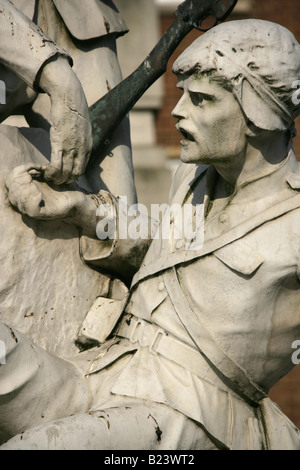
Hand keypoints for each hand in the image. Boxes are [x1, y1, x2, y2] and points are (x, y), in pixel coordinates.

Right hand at [5, 164, 83, 219]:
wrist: (78, 199)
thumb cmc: (64, 186)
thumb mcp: (50, 174)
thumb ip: (39, 169)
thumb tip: (31, 166)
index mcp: (27, 190)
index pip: (10, 181)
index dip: (17, 172)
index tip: (31, 167)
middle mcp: (27, 201)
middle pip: (12, 191)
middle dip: (19, 181)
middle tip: (32, 177)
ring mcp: (34, 209)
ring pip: (17, 201)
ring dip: (24, 190)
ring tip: (35, 186)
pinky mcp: (43, 215)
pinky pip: (30, 210)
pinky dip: (32, 200)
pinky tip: (39, 194)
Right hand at [38, 57, 92, 184]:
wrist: (68, 97)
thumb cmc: (74, 110)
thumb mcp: (86, 127)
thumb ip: (83, 140)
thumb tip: (80, 146)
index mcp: (89, 146)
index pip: (83, 168)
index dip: (74, 175)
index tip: (66, 176)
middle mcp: (81, 149)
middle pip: (75, 173)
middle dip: (66, 180)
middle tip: (57, 181)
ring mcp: (71, 146)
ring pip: (65, 172)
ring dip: (57, 179)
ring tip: (51, 178)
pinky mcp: (59, 142)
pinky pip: (56, 164)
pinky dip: (51, 172)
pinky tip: (46, 173)